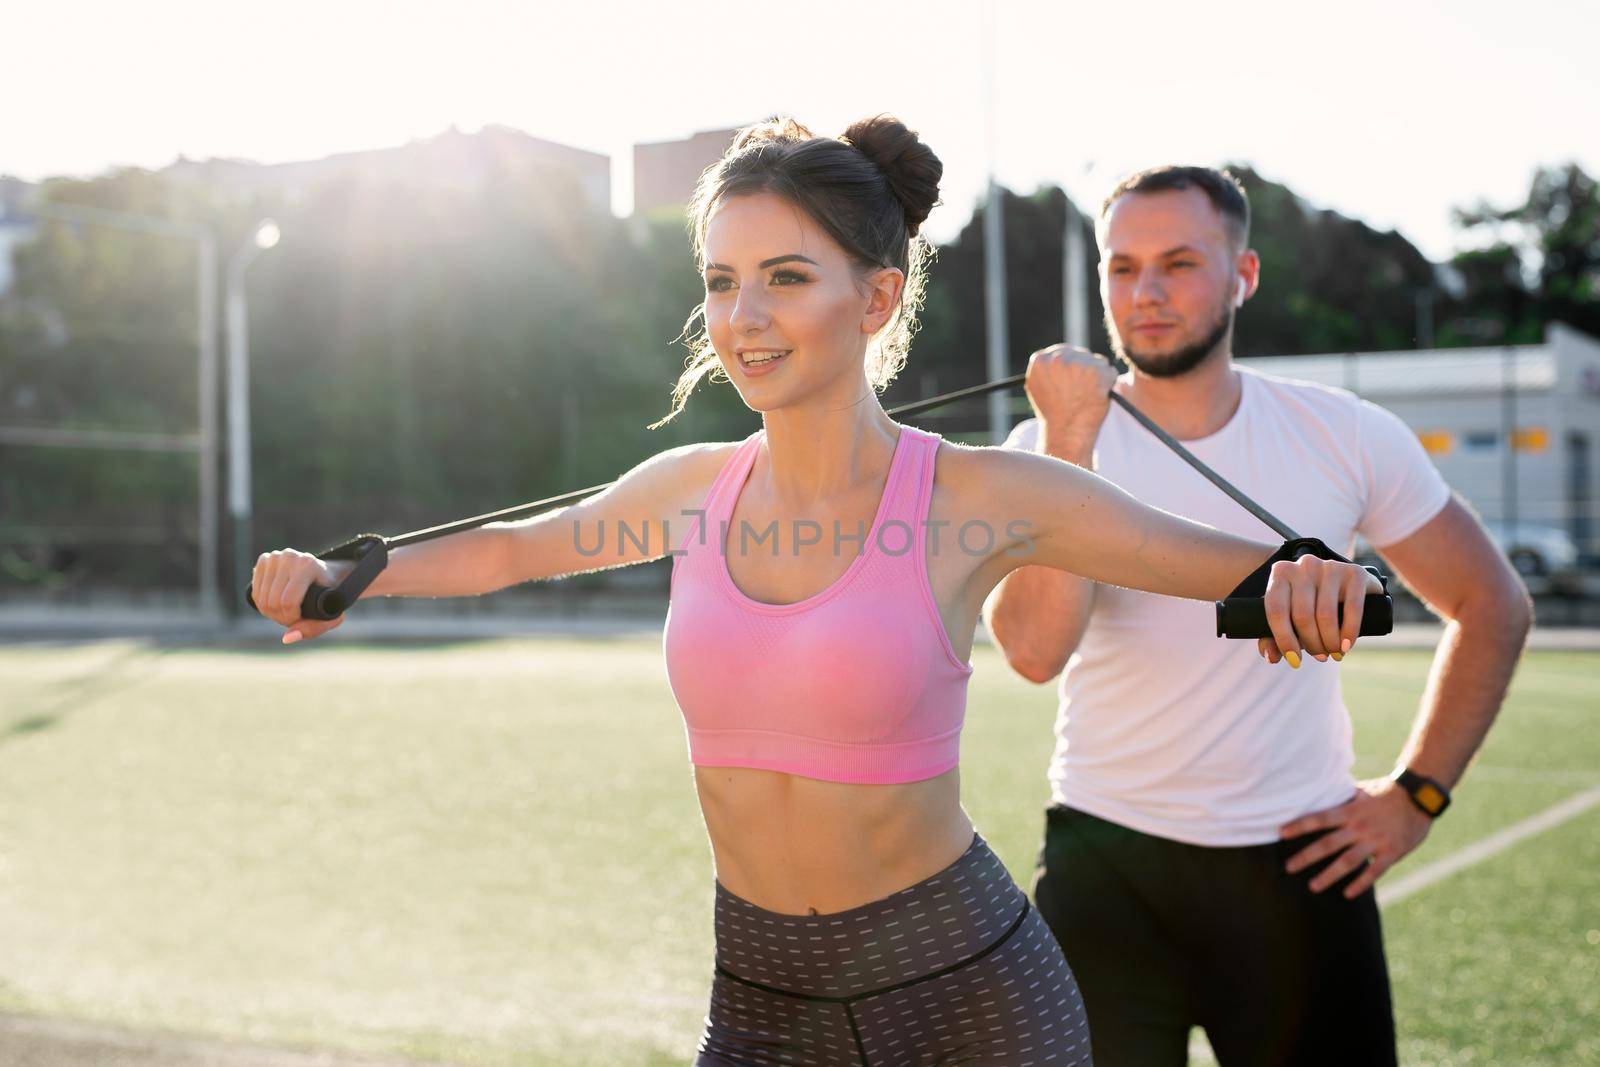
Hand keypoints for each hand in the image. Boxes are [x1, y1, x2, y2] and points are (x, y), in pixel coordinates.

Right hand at [251, 549, 352, 643]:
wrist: (325, 573)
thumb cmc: (330, 594)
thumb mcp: (331, 613)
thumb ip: (314, 628)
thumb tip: (286, 638)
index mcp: (308, 565)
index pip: (288, 601)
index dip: (291, 618)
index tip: (300, 620)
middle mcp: (290, 557)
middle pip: (273, 601)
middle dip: (281, 617)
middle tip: (293, 618)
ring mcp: (275, 557)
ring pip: (262, 599)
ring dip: (271, 613)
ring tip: (286, 612)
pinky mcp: (264, 559)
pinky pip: (255, 592)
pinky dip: (263, 605)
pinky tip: (275, 603)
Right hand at [1024, 345, 1118, 456]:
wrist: (1067, 433)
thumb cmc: (1054, 415)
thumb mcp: (1039, 388)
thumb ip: (1046, 370)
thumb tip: (1056, 358)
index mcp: (1040, 361)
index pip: (1061, 353)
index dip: (1069, 367)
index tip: (1072, 380)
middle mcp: (1058, 359)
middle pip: (1080, 354)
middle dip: (1084, 369)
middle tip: (1082, 390)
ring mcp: (1078, 364)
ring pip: (1096, 362)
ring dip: (1097, 376)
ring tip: (1088, 396)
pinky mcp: (1097, 372)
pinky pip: (1109, 372)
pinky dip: (1108, 384)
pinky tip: (1098, 397)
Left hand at [1256, 556, 1383, 665]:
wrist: (1346, 583)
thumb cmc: (1310, 604)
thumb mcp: (1288, 618)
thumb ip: (1273, 638)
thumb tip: (1271, 658)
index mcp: (1280, 573)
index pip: (1276, 610)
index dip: (1284, 640)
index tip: (1294, 660)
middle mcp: (1304, 565)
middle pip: (1302, 615)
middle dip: (1312, 644)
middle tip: (1320, 657)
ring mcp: (1330, 566)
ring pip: (1325, 615)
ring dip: (1330, 642)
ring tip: (1333, 653)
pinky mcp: (1355, 573)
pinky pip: (1352, 609)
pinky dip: (1349, 633)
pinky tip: (1346, 646)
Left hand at [1279, 777, 1432, 897]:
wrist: (1420, 796)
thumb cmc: (1387, 791)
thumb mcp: (1362, 790)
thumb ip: (1343, 797)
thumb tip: (1322, 791)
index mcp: (1350, 811)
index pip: (1319, 819)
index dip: (1299, 826)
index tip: (1280, 833)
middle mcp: (1359, 827)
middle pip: (1328, 844)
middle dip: (1306, 857)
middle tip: (1288, 868)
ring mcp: (1375, 841)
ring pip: (1348, 862)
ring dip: (1329, 875)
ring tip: (1312, 887)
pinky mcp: (1392, 852)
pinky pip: (1374, 872)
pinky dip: (1361, 884)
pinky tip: (1348, 894)